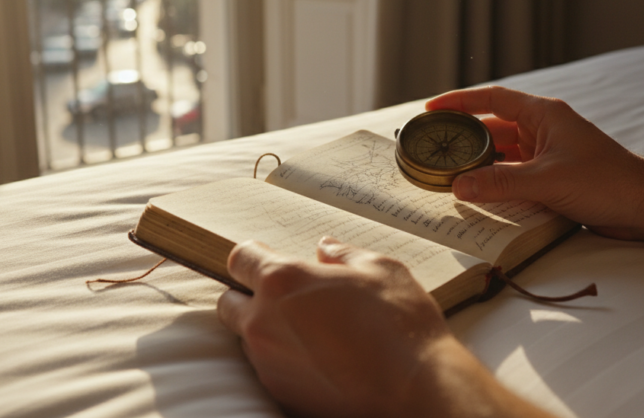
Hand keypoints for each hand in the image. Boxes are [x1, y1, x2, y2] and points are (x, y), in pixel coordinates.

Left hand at [217, 238, 558, 417]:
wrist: (415, 391)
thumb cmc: (401, 326)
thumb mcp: (380, 269)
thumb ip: (344, 254)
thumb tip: (326, 250)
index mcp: (282, 281)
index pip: (239, 259)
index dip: (253, 255)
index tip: (268, 258)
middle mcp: (264, 322)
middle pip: (228, 302)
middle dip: (249, 295)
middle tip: (287, 296)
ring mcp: (269, 362)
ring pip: (248, 338)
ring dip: (267, 329)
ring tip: (311, 330)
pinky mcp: (281, 392)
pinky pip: (268, 368)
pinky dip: (284, 359)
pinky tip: (320, 357)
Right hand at [426, 86, 643, 240]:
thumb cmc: (606, 182)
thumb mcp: (546, 180)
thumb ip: (500, 183)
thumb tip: (458, 186)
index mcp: (543, 115)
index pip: (493, 99)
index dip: (460, 101)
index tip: (432, 109)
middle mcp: (543, 130)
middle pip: (493, 129)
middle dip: (464, 140)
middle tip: (434, 151)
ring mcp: (548, 154)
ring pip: (502, 155)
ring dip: (480, 166)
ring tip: (449, 176)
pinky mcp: (553, 177)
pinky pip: (515, 176)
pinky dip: (496, 184)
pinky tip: (479, 196)